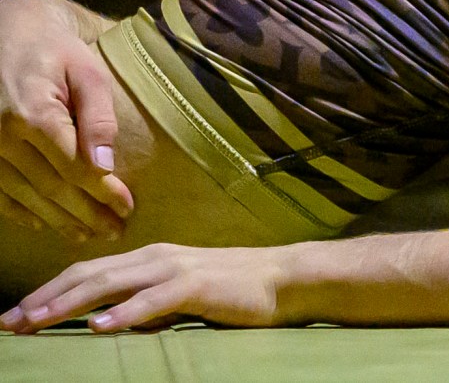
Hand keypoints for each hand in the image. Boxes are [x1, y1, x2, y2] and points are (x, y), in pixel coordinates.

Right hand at [0, 0, 131, 240]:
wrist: (6, 32)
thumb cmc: (55, 50)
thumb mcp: (87, 70)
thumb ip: (99, 117)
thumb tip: (105, 166)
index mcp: (33, 114)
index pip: (74, 167)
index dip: (102, 193)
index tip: (127, 208)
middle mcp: (2, 136)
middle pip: (49, 188)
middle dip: (85, 214)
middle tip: (115, 231)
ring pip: (23, 196)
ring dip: (57, 220)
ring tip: (88, 234)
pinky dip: (22, 212)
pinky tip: (45, 224)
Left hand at [1, 244, 284, 333]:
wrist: (285, 278)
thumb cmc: (233, 288)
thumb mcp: (179, 291)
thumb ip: (144, 299)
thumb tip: (103, 319)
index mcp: (149, 257)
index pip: (87, 271)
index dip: (48, 291)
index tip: (16, 315)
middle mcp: (156, 256)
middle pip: (88, 274)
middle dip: (44, 298)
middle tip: (9, 322)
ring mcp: (176, 267)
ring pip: (111, 283)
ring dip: (69, 303)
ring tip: (37, 321)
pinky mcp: (197, 284)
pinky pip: (153, 300)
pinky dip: (123, 313)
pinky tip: (98, 327)